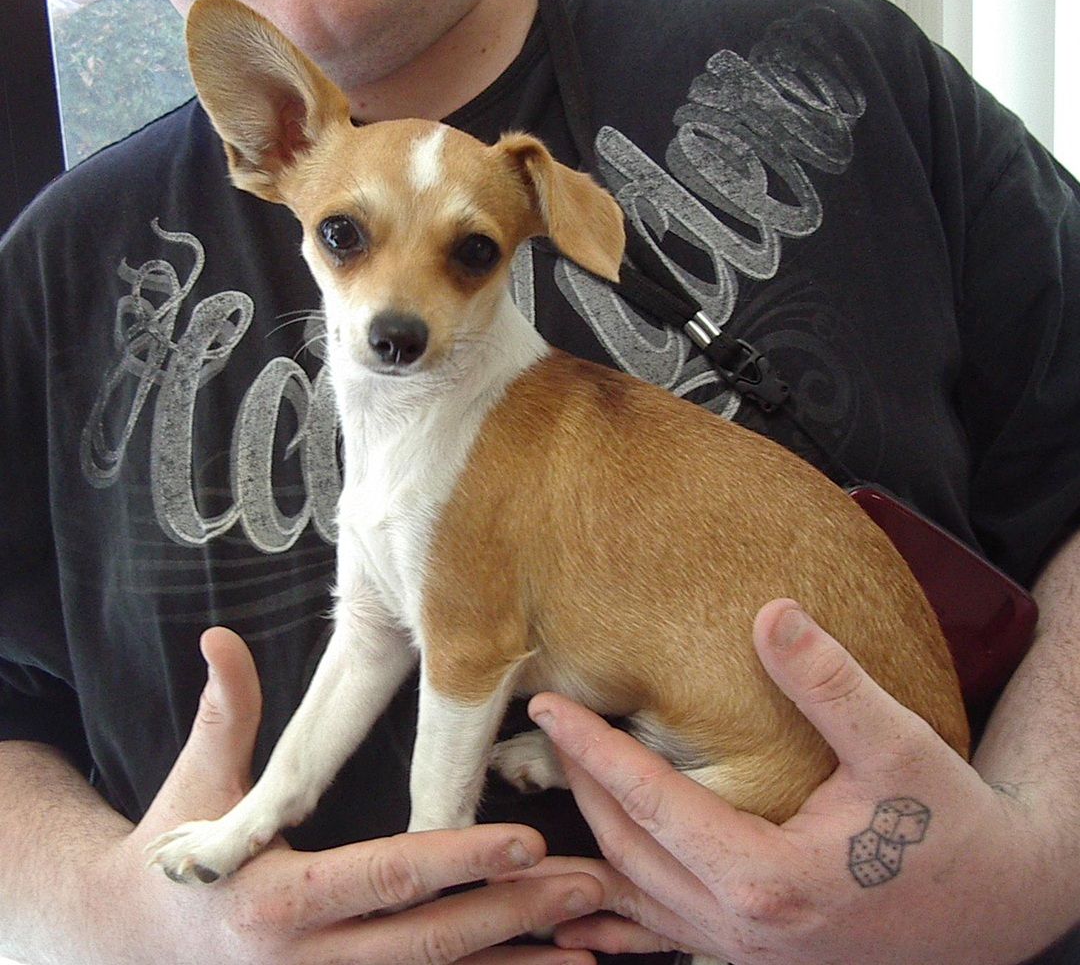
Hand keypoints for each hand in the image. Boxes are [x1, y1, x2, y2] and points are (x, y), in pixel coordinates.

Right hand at [102, 627, 602, 964]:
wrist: (129, 949)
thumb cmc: (171, 854)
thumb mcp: (196, 785)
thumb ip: (225, 713)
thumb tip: (217, 635)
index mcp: (280, 895)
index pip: (386, 873)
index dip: (458, 858)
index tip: (526, 839)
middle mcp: (304, 959)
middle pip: (428, 941)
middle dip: (512, 914)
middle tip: (587, 884)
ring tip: (588, 941)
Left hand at [515, 599, 1067, 964]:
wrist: (997, 906)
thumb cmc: (949, 824)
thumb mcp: (897, 744)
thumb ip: (829, 681)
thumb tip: (771, 613)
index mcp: (766, 874)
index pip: (646, 800)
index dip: (589, 747)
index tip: (544, 703)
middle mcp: (742, 926)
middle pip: (627, 848)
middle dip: (579, 783)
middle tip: (547, 725)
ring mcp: (745, 952)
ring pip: (637, 895)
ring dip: (591, 838)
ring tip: (559, 783)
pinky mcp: (755, 956)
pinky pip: (664, 932)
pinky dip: (620, 904)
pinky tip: (591, 890)